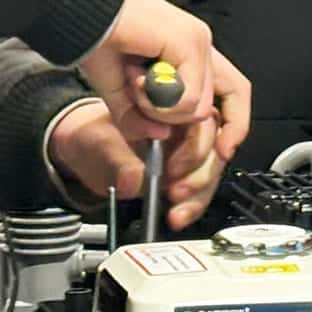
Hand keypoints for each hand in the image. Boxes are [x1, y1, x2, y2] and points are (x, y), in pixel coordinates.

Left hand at [48, 103, 227, 230]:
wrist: (85, 152)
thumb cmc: (92, 134)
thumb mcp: (98, 140)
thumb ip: (119, 159)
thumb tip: (134, 178)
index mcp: (168, 95)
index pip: (208, 106)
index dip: (227, 127)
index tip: (218, 150)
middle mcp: (184, 116)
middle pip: (216, 137)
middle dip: (202, 166)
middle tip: (177, 186)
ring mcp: (187, 143)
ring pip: (213, 163)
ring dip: (201, 189)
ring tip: (177, 209)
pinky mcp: (185, 169)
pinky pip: (201, 185)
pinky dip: (194, 203)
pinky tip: (180, 216)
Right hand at [78, 0, 251, 159]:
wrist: (82, 10)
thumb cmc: (98, 40)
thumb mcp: (121, 93)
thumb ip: (141, 117)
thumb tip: (162, 135)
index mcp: (190, 54)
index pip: (233, 92)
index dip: (234, 124)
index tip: (222, 152)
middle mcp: (200, 46)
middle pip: (216, 107)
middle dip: (183, 133)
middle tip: (150, 125)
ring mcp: (197, 42)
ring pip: (199, 107)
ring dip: (158, 109)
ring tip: (132, 82)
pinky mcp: (188, 42)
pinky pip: (188, 97)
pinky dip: (157, 100)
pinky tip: (134, 76)